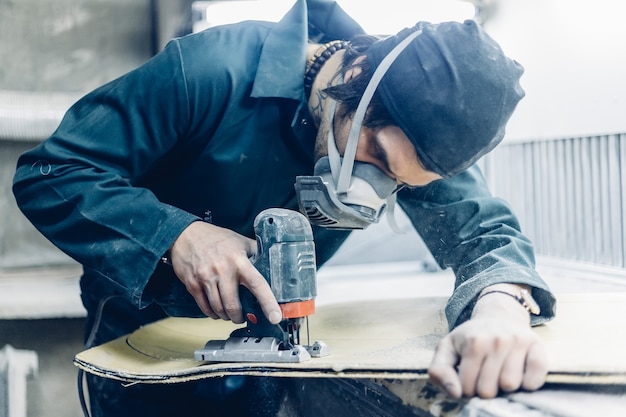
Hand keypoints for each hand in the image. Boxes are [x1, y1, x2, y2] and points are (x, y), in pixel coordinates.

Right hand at [169, 221, 281, 324]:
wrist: (185, 234)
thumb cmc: (215, 238)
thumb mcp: (240, 241)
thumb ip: (255, 253)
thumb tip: (272, 265)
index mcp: (239, 260)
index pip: (257, 284)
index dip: (267, 302)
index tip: (275, 317)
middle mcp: (222, 270)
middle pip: (233, 304)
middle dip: (240, 316)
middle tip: (243, 317)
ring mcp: (206, 277)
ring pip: (218, 308)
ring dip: (226, 316)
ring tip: (230, 314)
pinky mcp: (192, 283)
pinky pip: (204, 306)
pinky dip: (212, 313)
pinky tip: (216, 311)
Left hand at [428, 285, 546, 398]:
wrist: (498, 315)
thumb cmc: (470, 337)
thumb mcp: (447, 348)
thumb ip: (439, 370)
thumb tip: (455, 393)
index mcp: (473, 343)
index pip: (466, 388)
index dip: (466, 388)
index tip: (468, 377)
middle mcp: (496, 341)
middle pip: (488, 390)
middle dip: (484, 389)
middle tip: (484, 377)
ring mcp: (518, 342)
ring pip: (510, 386)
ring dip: (504, 386)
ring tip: (499, 374)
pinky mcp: (537, 347)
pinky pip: (535, 380)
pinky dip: (528, 384)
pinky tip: (519, 375)